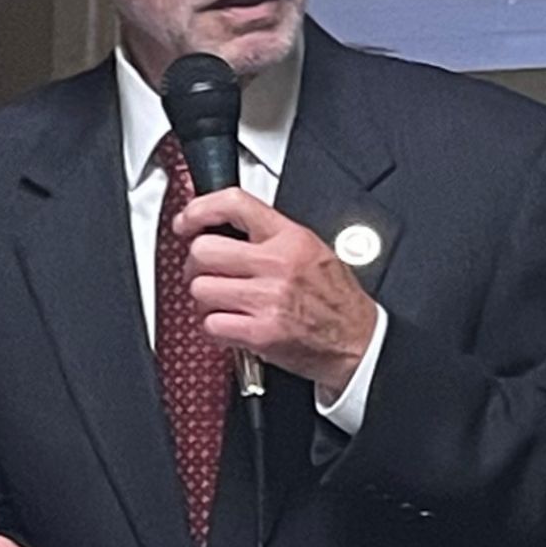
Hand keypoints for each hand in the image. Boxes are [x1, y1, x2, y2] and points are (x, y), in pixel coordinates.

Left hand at [176, 187, 380, 390]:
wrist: (360, 343)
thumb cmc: (337, 300)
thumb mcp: (313, 250)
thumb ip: (271, 235)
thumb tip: (226, 227)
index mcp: (291, 238)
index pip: (234, 203)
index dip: (198, 210)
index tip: (186, 222)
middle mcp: (278, 264)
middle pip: (204, 251)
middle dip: (195, 264)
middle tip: (204, 272)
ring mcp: (268, 299)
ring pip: (201, 289)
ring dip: (205, 299)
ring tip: (223, 303)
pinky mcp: (261, 333)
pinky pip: (211, 324)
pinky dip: (214, 327)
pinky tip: (231, 325)